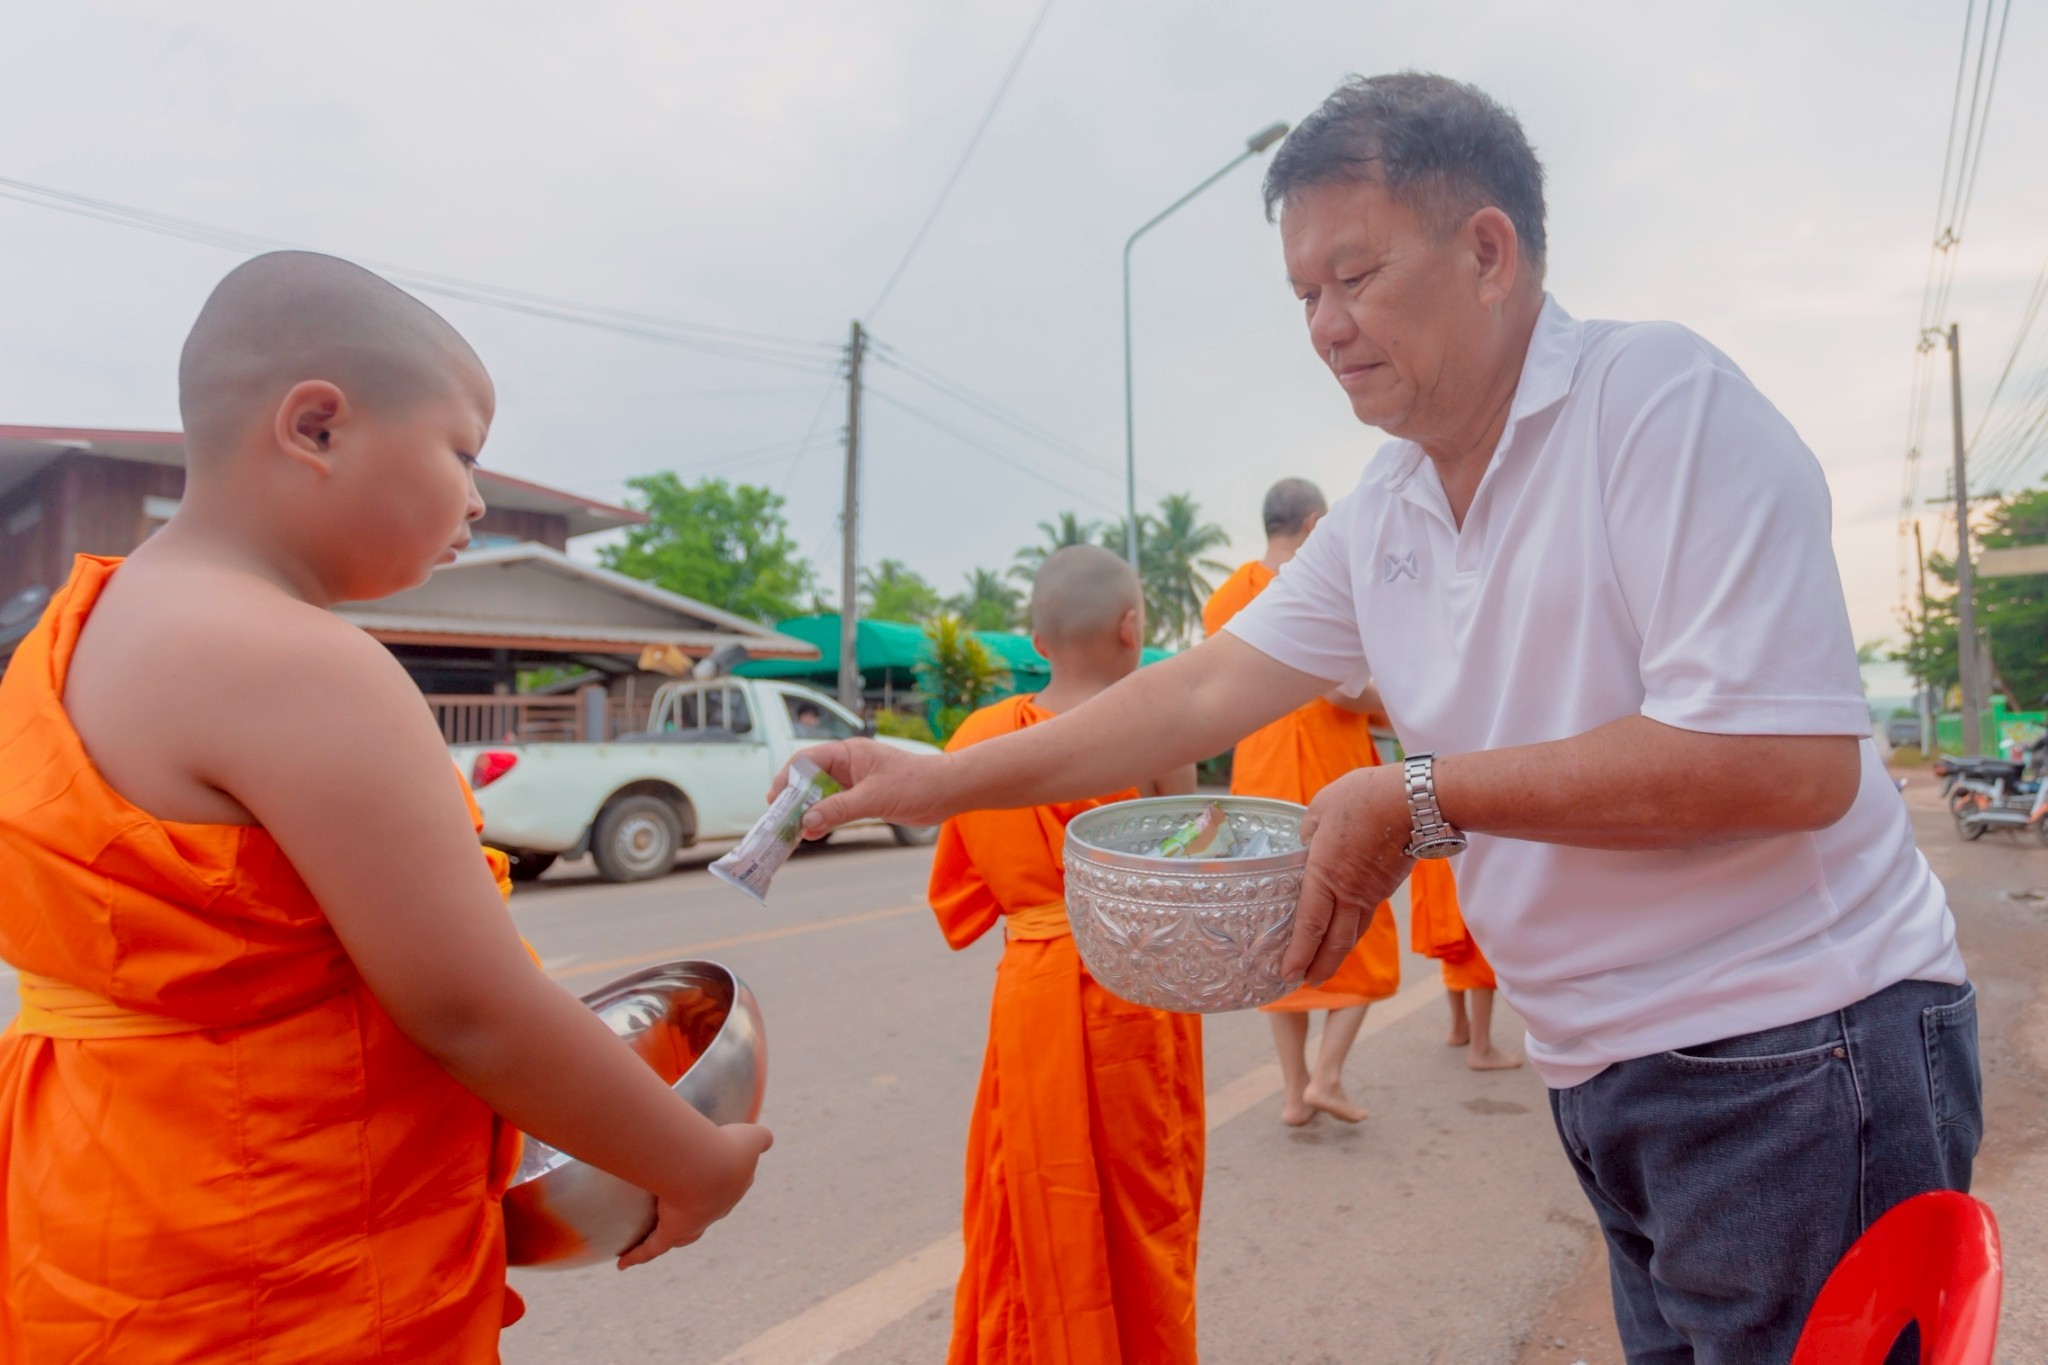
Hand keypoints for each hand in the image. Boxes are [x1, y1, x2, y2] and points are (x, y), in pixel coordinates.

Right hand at [616, 1121, 773, 1269]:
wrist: (708, 1168)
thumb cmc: (727, 1149)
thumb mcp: (751, 1137)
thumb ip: (762, 1137)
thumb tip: (767, 1139)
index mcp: (733, 1186)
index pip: (732, 1187)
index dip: (727, 1185)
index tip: (719, 1180)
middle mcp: (715, 1209)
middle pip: (707, 1215)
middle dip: (700, 1213)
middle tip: (689, 1210)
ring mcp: (694, 1224)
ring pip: (681, 1235)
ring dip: (669, 1236)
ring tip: (659, 1236)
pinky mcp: (672, 1232)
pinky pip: (652, 1248)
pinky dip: (637, 1256)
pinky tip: (623, 1264)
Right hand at [771, 740, 960, 837]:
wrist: (947, 792)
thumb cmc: (917, 784)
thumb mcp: (874, 797)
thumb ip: (839, 809)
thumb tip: (806, 823)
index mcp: (848, 753)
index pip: (806, 760)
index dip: (787, 778)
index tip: (774, 800)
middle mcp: (848, 765)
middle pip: (809, 778)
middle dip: (792, 798)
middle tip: (777, 820)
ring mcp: (855, 782)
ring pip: (821, 795)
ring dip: (807, 811)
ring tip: (791, 831)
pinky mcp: (864, 798)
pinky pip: (835, 807)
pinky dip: (823, 819)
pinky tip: (814, 833)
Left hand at [1285, 765, 1413, 983]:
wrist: (1415, 801)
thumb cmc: (1363, 798)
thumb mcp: (1320, 808)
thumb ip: (1308, 831)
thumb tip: (1307, 843)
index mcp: (1325, 874)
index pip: (1310, 925)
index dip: (1299, 953)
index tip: (1288, 974)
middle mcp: (1349, 891)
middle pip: (1334, 941)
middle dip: (1320, 966)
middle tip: (1307, 983)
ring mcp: (1372, 892)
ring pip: (1353, 932)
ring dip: (1338, 954)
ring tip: (1325, 967)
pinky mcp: (1387, 886)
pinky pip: (1366, 915)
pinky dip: (1354, 931)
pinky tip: (1348, 931)